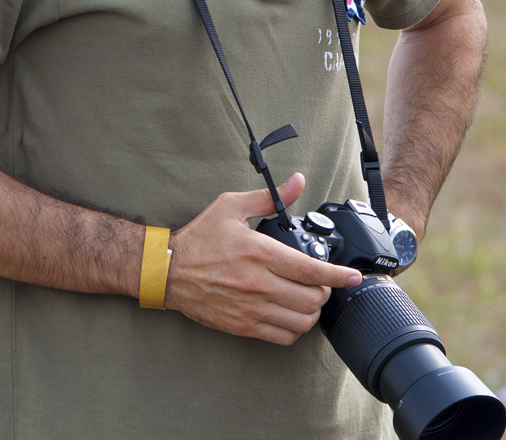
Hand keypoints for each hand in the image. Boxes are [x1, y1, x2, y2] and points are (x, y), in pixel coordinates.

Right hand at [165, 174, 361, 344]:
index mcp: (258, 252)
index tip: (352, 276)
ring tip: (308, 299)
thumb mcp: (231, 206)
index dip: (338, 275)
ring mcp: (250, 308)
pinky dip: (295, 329)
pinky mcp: (242, 326)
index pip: (309, 270)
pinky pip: (282, 337)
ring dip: (312, 312)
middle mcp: (257, 283)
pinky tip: (291, 315)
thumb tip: (297, 182)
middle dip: (325, 292)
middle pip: (311, 299)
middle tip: (321, 282)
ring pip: (300, 322)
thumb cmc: (200, 238)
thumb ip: (269, 197)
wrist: (167, 270)